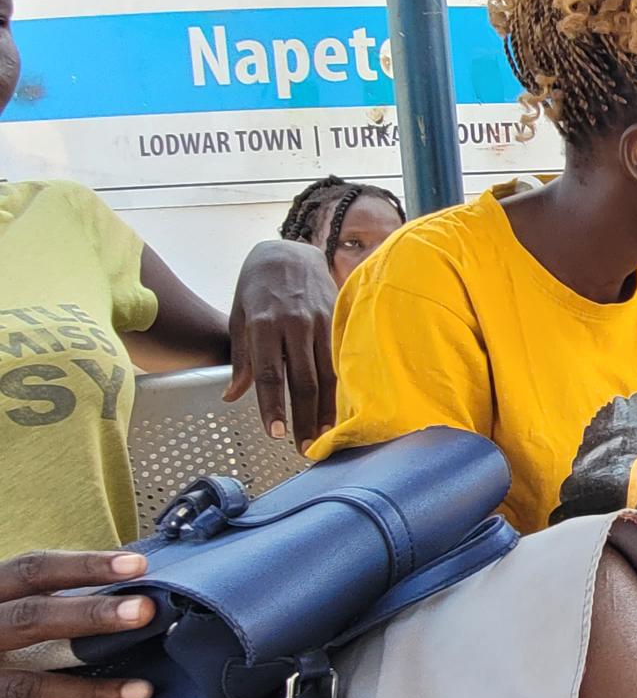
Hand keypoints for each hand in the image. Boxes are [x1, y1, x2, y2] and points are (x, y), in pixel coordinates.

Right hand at [0, 551, 156, 697]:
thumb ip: (39, 603)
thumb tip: (121, 593)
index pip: (31, 571)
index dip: (83, 566)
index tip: (137, 565)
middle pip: (30, 618)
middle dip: (90, 615)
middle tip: (144, 612)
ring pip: (24, 687)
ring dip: (85, 692)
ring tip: (140, 693)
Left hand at [224, 239, 336, 447]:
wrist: (288, 250)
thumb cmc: (257, 286)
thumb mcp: (238, 316)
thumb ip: (241, 358)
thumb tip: (234, 396)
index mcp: (263, 324)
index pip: (268, 374)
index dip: (272, 406)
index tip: (275, 433)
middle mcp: (294, 324)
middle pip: (301, 380)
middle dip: (302, 417)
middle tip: (303, 447)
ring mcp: (320, 321)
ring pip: (327, 373)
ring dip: (326, 408)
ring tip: (324, 434)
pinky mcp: (338, 319)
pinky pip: (340, 358)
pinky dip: (342, 385)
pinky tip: (342, 406)